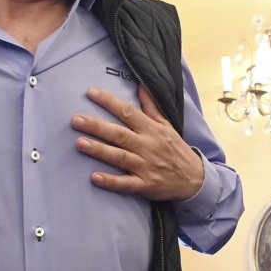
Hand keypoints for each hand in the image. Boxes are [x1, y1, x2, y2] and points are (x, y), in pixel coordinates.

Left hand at [72, 86, 204, 200]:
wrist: (194, 178)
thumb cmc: (175, 149)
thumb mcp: (166, 125)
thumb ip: (150, 107)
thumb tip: (140, 86)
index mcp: (151, 129)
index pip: (128, 112)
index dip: (109, 102)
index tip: (91, 93)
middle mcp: (147, 146)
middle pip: (119, 134)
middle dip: (97, 126)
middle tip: (75, 119)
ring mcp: (146, 166)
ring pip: (119, 157)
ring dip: (99, 150)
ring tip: (79, 143)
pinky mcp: (145, 184)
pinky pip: (126, 183)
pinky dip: (111, 181)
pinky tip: (94, 177)